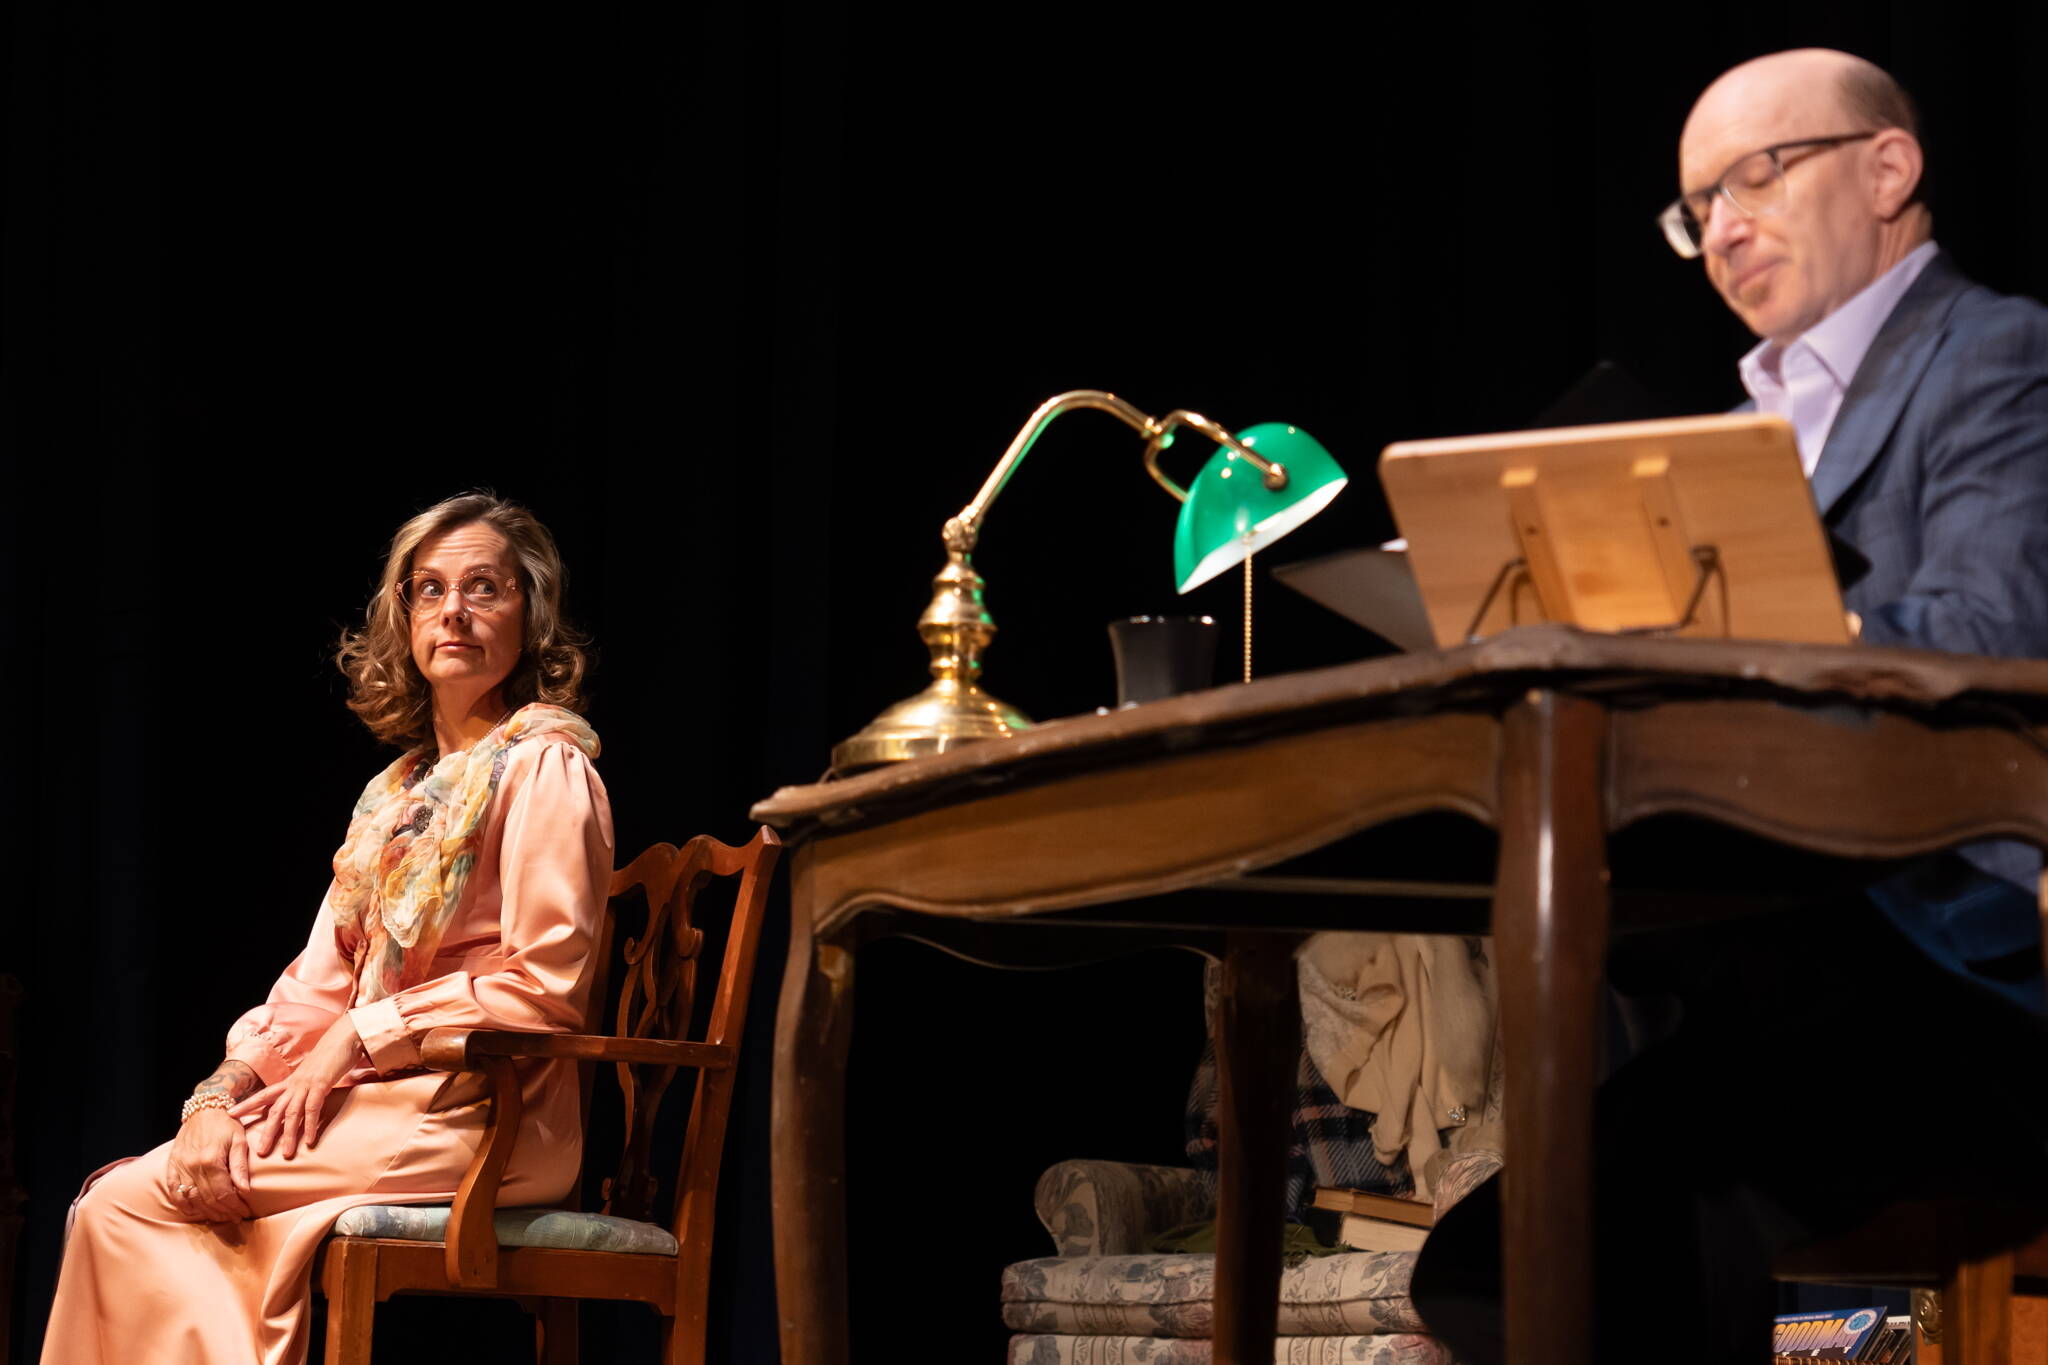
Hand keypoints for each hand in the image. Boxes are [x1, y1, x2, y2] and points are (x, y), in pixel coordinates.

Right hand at [165, 1109, 252, 1222]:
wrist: (203, 1110)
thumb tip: (245, 1190)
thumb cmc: (226, 1124)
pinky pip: (174, 1191)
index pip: (223, 1192)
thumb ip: (240, 1166)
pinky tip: (194, 1211)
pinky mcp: (172, 1166)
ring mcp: (180, 1167)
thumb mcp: (239, 1140)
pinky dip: (183, 1205)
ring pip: (192, 1199)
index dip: (234, 1206)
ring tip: (219, 1218)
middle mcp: (193, 1166)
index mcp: (211, 1160)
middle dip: (223, 1212)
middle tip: (234, 1218)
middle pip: (208, 1199)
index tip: (244, 1212)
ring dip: (206, 1212)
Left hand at [232, 1014, 366, 1159]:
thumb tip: (304, 1103)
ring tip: (287, 1154)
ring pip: (292, 1113)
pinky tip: (309, 1141)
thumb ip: (306, 1088)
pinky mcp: (321, 1084)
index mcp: (291, 1081)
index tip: (230, 1115)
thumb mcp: (314, 1074)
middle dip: (267, 1132)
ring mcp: (306, 1084)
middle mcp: (294, 1083)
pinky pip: (312, 1109)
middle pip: (275, 1110)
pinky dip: (310, 1126)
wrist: (344, 1038)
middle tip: (261, 1152)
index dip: (247, 1105)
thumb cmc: (331, 1057)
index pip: (264, 1095)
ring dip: (288, 1135)